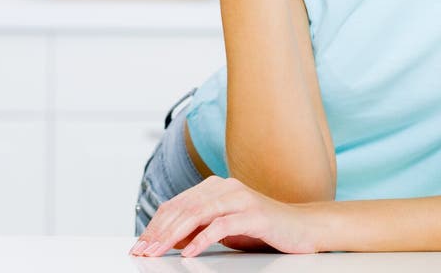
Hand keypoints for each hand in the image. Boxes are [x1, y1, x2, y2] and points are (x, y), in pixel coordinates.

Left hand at [129, 176, 318, 256]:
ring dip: (174, 235)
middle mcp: (226, 187)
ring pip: (198, 213)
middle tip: (142, 250)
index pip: (177, 203)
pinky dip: (203, 239)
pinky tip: (190, 252)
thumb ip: (199, 227)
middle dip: (159, 231)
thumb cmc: (261, 229)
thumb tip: (167, 238)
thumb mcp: (224, 229)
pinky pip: (223, 224)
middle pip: (184, 207)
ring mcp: (241, 198)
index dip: (155, 224)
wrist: (300, 228)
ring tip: (158, 251)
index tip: (139, 244)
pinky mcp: (254, 214)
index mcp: (216, 187)